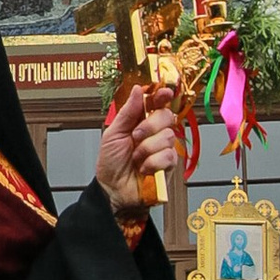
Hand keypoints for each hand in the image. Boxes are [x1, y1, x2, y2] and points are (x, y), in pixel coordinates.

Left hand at [96, 82, 181, 212]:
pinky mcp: (169, 164)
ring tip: (136, 158)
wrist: (112, 189)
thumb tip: (138, 90)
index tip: (165, 92)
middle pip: (166, 116)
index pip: (157, 102)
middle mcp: (155, 132)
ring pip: (167, 136)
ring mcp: (163, 148)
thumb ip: (128, 112)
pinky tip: (144, 168)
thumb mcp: (113, 134)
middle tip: (135, 136)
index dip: (162, 95)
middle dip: (149, 125)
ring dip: (147, 148)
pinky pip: (168, 155)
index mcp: (141, 121)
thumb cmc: (111, 163)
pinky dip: (152, 162)